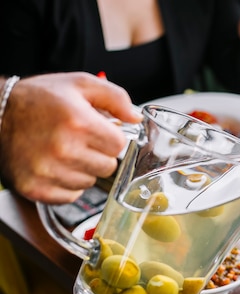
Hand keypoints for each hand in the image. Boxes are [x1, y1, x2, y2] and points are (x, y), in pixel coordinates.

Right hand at [0, 72, 142, 203]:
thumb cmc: (38, 99)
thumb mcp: (79, 84)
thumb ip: (115, 98)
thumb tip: (136, 118)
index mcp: (78, 122)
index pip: (119, 145)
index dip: (110, 137)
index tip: (98, 132)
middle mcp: (63, 149)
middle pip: (108, 166)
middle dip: (99, 154)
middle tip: (80, 141)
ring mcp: (48, 171)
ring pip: (90, 182)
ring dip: (83, 169)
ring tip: (63, 152)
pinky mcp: (36, 188)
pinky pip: (71, 196)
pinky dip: (67, 184)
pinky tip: (54, 166)